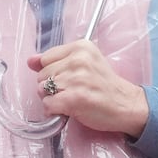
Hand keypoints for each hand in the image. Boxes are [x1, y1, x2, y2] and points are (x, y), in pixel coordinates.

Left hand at [27, 41, 148, 137]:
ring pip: (42, 90)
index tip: (68, 78)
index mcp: (81, 47)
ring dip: (53, 99)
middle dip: (51, 86)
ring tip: (71, 99)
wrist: (127, 105)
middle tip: (72, 91)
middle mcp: (79, 60)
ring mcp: (77, 79)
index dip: (52, 72)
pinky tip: (68, 109)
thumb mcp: (83, 64)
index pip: (45, 58)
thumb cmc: (104, 86)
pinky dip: (54, 110)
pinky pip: (48, 104)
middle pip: (41, 74)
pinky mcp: (75, 98)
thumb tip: (30, 61)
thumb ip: (55, 60)